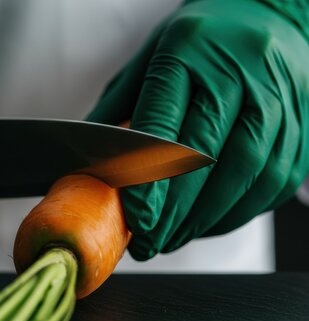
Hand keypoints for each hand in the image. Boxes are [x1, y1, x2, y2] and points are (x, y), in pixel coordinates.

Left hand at [86, 0, 308, 259]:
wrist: (272, 13)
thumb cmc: (202, 38)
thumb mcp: (150, 57)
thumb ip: (120, 108)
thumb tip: (89, 161)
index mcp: (190, 51)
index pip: (166, 124)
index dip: (150, 178)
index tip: (136, 217)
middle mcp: (240, 72)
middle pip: (206, 156)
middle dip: (173, 211)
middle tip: (148, 242)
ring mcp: (279, 98)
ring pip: (246, 173)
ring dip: (205, 219)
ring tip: (173, 240)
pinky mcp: (304, 124)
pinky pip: (275, 180)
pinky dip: (238, 212)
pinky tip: (209, 224)